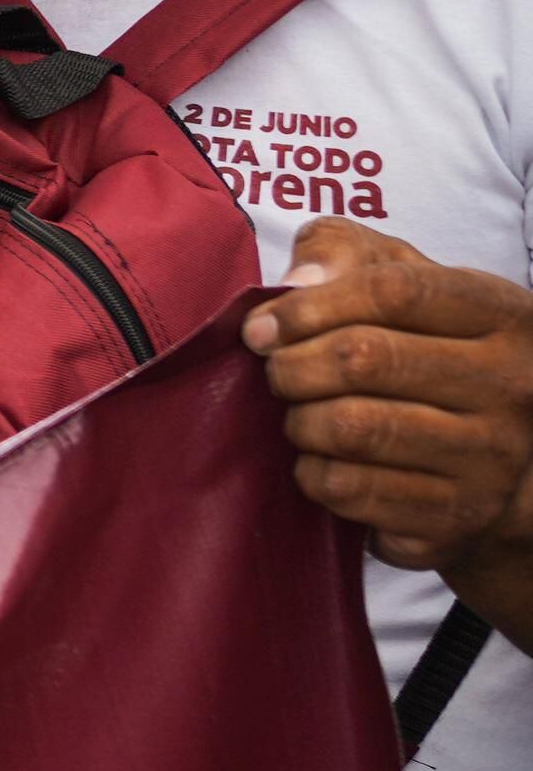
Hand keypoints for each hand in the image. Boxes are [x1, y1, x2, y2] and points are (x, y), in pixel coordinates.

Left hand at [245, 220, 532, 571]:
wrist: (502, 462)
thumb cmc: (434, 352)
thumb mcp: (409, 286)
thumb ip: (351, 255)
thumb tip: (300, 279)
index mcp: (504, 314)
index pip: (394, 291)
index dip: (310, 306)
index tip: (262, 327)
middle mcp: (511, 385)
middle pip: (364, 358)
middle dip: (293, 366)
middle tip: (278, 374)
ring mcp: (491, 457)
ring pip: (351, 427)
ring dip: (300, 421)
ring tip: (301, 415)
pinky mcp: (455, 515)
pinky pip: (348, 489)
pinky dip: (312, 473)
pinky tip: (319, 461)